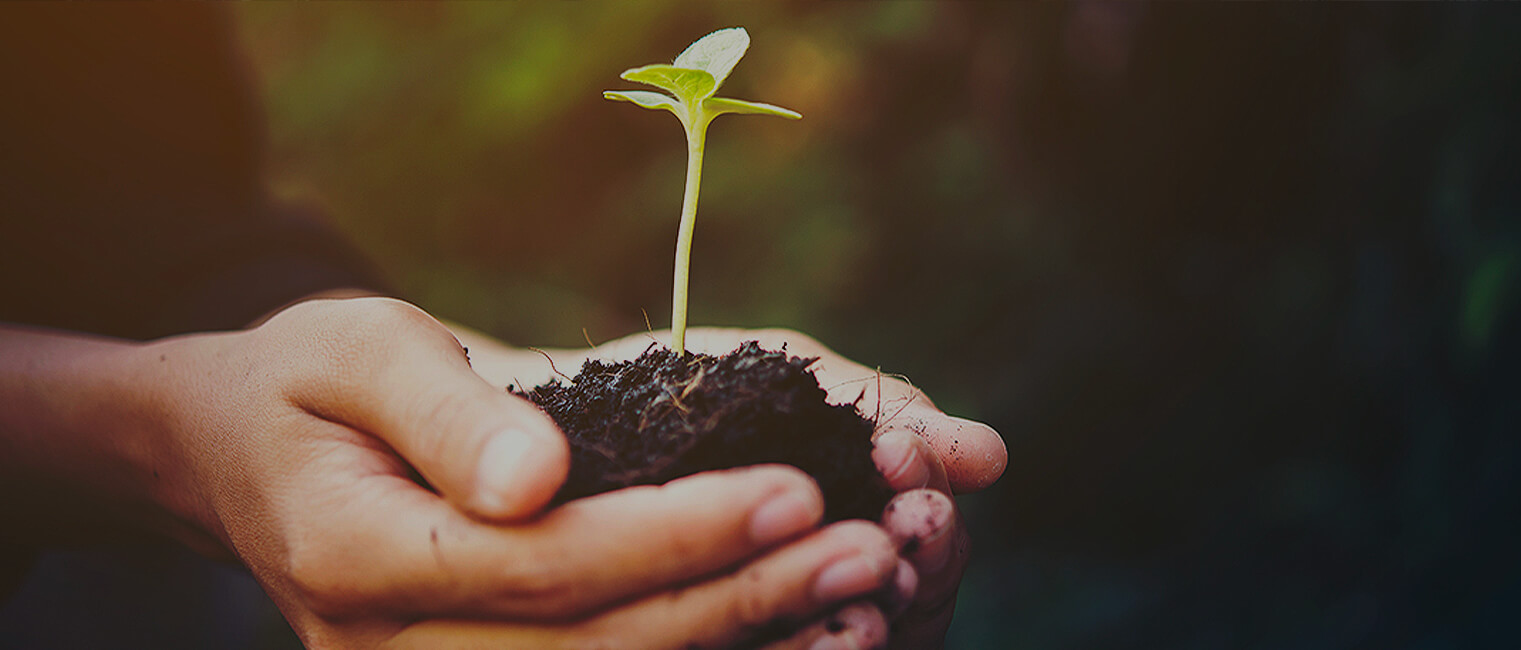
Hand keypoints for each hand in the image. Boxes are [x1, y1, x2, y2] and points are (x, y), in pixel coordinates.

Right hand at [1, 298, 904, 647]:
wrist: (242, 453)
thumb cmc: (310, 383)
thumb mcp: (360, 352)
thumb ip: (449, 413)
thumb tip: (538, 476)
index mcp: (357, 557)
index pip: (546, 565)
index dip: (678, 537)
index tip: (797, 488)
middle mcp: (388, 649)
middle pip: (594, 649)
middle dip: (742, 602)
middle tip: (869, 550)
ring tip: (864, 607)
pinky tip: (796, 639)